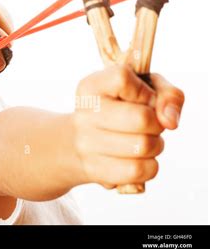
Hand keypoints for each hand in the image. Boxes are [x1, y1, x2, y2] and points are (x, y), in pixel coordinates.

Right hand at [72, 64, 184, 188]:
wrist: (78, 142)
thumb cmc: (119, 110)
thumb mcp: (143, 90)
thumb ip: (167, 94)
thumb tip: (170, 121)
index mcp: (91, 86)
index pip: (122, 78)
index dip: (144, 90)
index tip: (143, 98)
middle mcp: (84, 113)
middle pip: (141, 118)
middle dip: (156, 123)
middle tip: (149, 124)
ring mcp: (86, 142)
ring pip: (143, 146)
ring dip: (155, 145)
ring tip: (143, 140)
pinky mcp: (94, 169)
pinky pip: (139, 170)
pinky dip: (149, 165)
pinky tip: (138, 158)